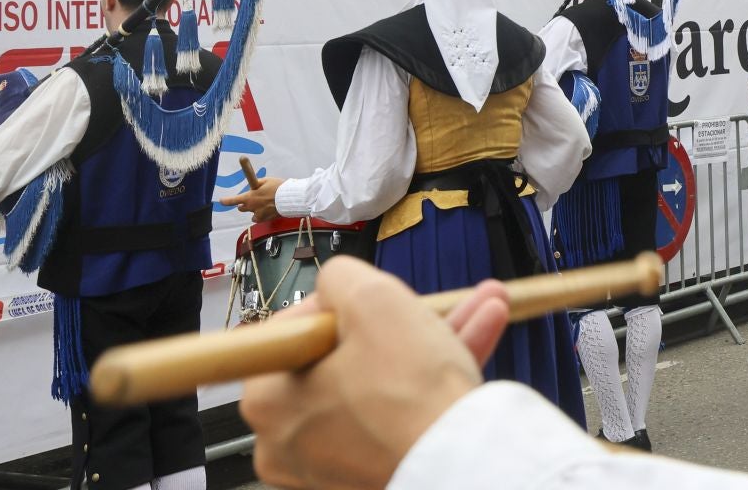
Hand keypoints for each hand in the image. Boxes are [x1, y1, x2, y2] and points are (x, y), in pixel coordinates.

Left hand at [217, 176, 286, 222]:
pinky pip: (258, 218)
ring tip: (264, 204)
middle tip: (252, 199)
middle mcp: (252, 207)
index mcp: (250, 196)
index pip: (234, 200)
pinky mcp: (264, 219)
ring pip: (251, 213)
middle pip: (241, 208)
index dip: (226, 201)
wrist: (290, 199)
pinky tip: (269, 209)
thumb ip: (257, 183)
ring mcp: (258, 214)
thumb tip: (254, 185)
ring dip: (254, 209)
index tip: (221, 201)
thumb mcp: (267, 180)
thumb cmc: (278, 187)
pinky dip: (261, 214)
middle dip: (244, 204)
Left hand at [240, 260, 505, 489]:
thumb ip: (340, 276)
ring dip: (430, 341)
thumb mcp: (370, 298)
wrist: (457, 461)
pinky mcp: (371, 470)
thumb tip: (336, 284)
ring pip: (381, 382)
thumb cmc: (410, 393)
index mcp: (268, 399)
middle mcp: (288, 437)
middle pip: (344, 356)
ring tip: (479, 311)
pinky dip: (430, 381)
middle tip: (431, 302)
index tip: (372, 303)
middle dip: (401, 320)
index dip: (340, 304)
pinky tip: (475, 340)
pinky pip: (397, 413)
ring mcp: (331, 460)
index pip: (293, 330)